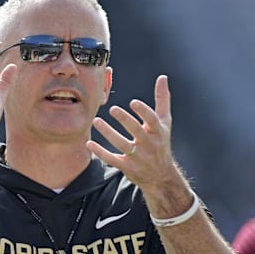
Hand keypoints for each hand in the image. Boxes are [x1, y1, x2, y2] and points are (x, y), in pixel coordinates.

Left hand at [86, 75, 178, 189]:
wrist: (161, 176)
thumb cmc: (161, 142)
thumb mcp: (165, 122)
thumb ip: (162, 99)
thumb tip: (162, 77)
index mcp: (158, 132)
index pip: (152, 121)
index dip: (143, 112)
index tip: (133, 102)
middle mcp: (149, 145)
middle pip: (136, 131)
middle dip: (125, 120)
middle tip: (112, 109)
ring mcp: (138, 157)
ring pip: (122, 145)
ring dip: (108, 133)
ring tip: (96, 121)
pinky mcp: (128, 167)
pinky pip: (113, 159)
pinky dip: (100, 152)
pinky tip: (89, 143)